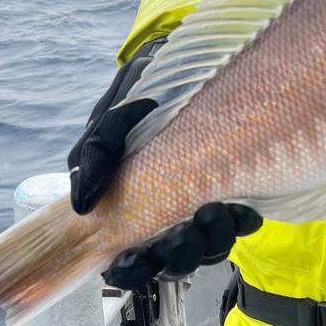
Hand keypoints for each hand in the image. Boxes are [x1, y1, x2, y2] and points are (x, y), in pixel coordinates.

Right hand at [69, 36, 262, 287]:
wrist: (193, 55)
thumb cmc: (147, 89)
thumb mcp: (112, 117)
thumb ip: (95, 155)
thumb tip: (82, 206)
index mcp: (133, 203)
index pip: (129, 259)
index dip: (131, 271)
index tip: (135, 258)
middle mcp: (170, 211)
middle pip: (173, 262)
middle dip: (177, 256)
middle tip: (181, 233)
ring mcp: (205, 202)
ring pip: (209, 248)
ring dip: (210, 239)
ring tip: (211, 211)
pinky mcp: (240, 188)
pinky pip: (243, 224)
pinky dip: (241, 220)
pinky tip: (240, 205)